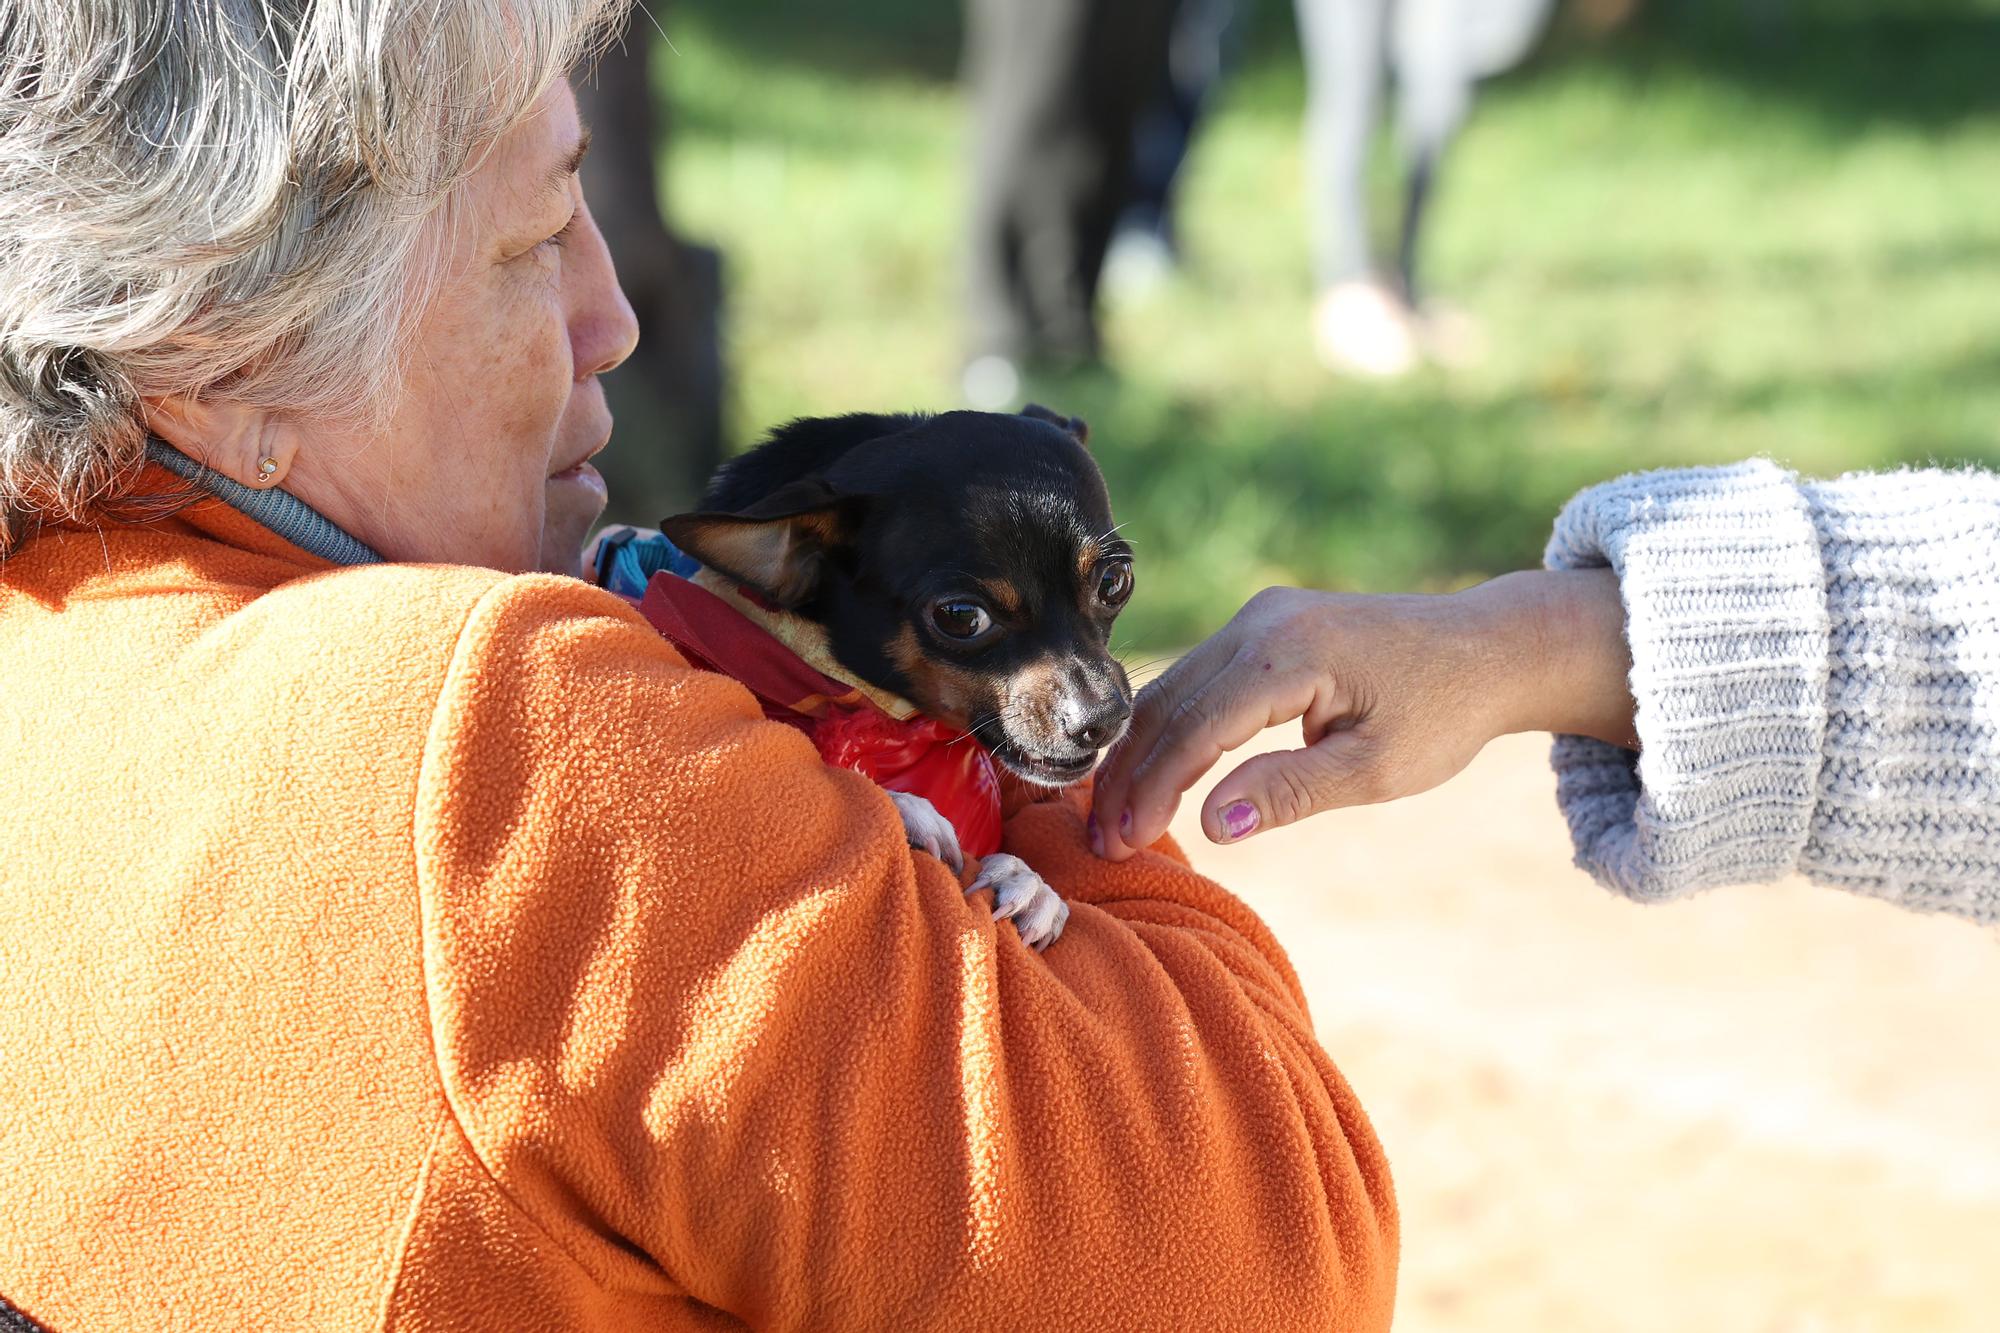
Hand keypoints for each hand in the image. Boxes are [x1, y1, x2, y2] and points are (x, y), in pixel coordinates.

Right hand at [1089, 572, 1634, 858]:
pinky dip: (1167, 730)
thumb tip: (1211, 825)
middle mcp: (1262, 619)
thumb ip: (1290, 792)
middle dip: (1129, 776)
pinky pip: (1196, 679)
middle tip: (1100, 844)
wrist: (1487, 649)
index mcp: (1290, 651)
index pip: (1197, 727)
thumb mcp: (1376, 770)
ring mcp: (1258, 616)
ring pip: (1172, 689)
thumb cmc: (1442, 712)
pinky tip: (1148, 776)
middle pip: (1168, 704)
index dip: (1154, 789)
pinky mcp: (1262, 626)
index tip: (1124, 844)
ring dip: (1139, 754)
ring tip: (1114, 819)